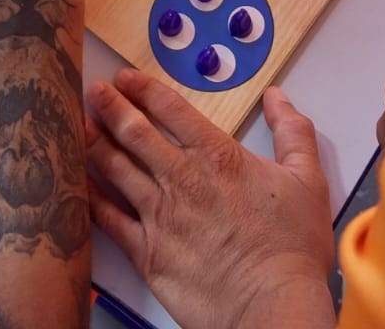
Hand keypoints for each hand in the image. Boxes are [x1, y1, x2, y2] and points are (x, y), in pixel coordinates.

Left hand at [87, 71, 335, 328]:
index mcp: (218, 156)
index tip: (124, 79)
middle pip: (135, 133)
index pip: (172, 111)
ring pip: (116, 170)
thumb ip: (292, 132)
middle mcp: (182, 179)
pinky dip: (90, 198)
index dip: (144, 89)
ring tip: (77, 127)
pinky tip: (78, 185)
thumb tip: (278, 97)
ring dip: (94, 144)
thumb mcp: (307, 179)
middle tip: (93, 92)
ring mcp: (159, 215)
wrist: (272, 305)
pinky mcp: (147, 252)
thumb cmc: (292, 247)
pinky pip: (109, 219)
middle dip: (110, 108)